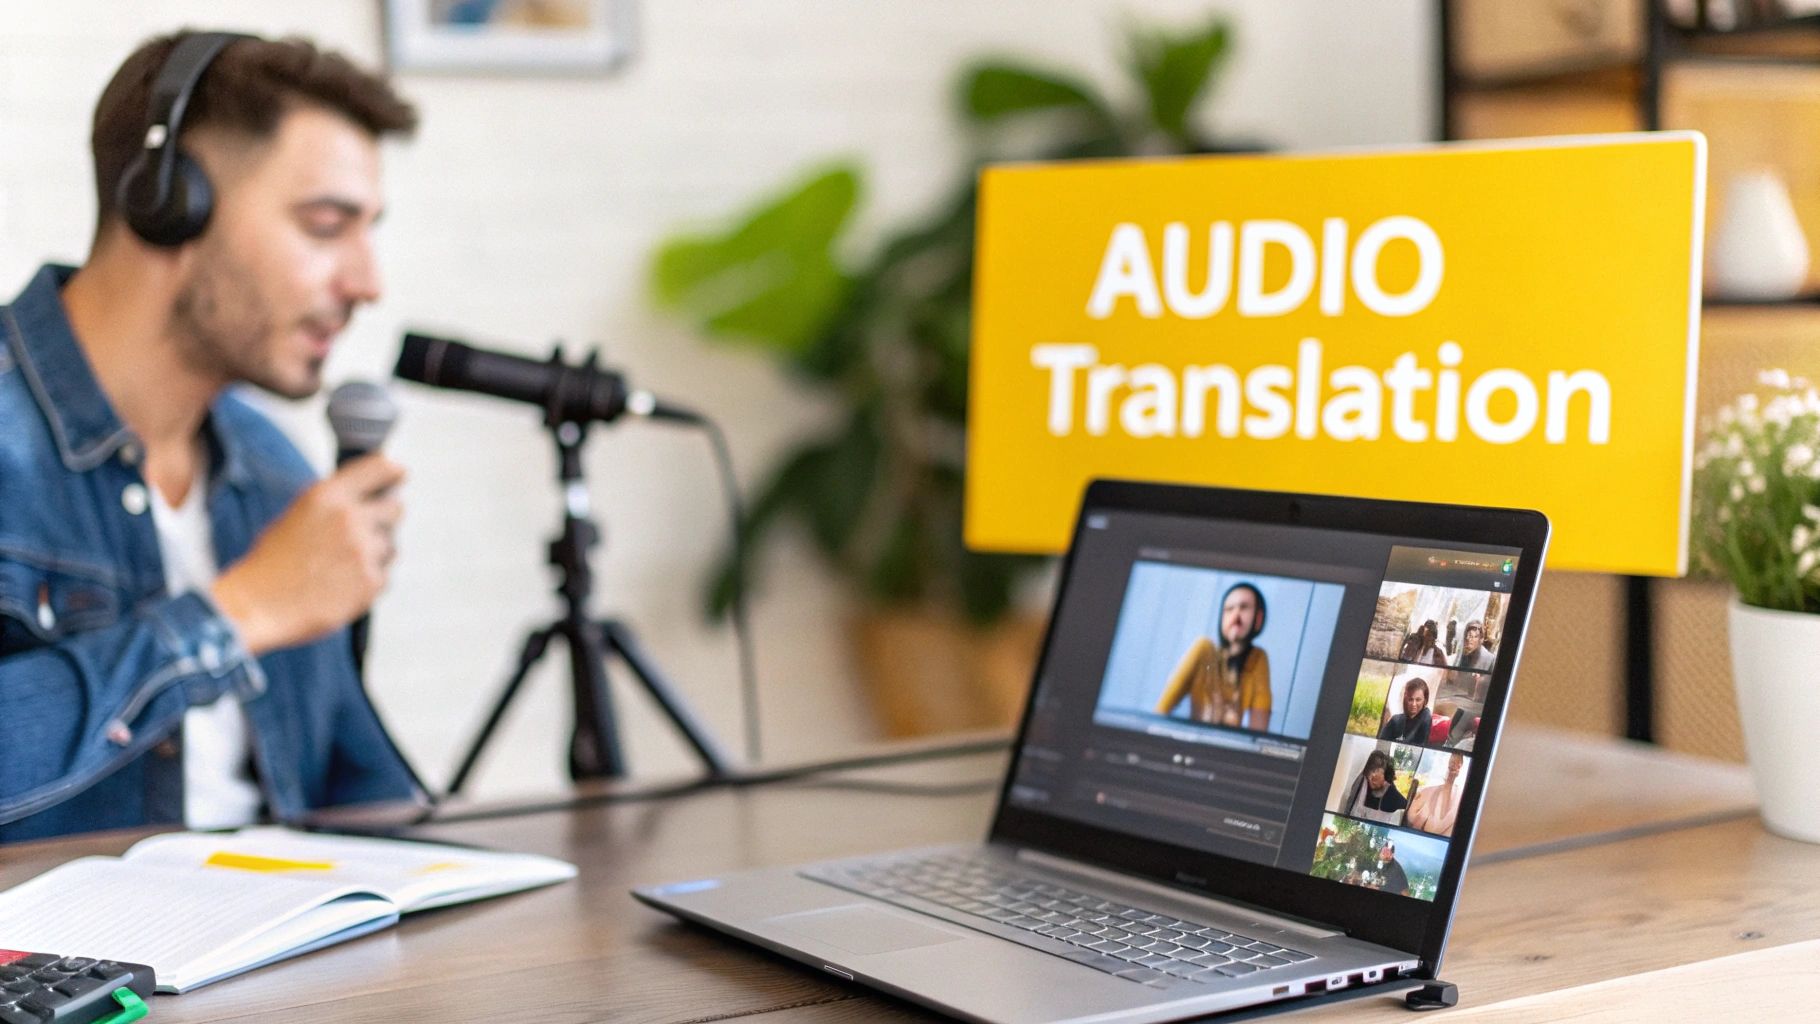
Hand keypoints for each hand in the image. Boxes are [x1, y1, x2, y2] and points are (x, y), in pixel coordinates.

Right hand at [211, 454, 405, 654]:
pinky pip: (384, 574)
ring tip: (339, 567)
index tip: (399, 474)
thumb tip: (376, 494)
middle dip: (384, 518)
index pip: (379, 468)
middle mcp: (350, 518)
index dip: (392, 472)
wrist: (257, 605)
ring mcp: (363, 550)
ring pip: (390, 545)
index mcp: (328, 495)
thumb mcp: (300, 514)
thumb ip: (337, 502)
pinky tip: (340, 585)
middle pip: (395, 508)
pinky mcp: (371, 581)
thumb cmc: (273, 561)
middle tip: (363, 533)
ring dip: (374, 554)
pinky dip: (368, 580)